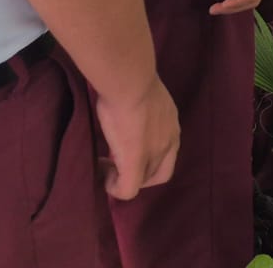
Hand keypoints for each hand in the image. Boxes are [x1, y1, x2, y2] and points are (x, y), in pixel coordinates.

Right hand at [94, 76, 179, 200]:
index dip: (148, 159)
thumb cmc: (131, 82)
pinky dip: (114, 188)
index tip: (125, 147)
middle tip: (113, 161)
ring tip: (104, 166)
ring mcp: (155, 153)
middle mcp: (169, 141)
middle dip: (135, 172)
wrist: (130, 82)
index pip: (167, 154)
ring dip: (123, 178)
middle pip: (156, 172)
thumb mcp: (144, 97)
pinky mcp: (136, 162)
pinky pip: (128, 190)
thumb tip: (127, 113)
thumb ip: (142, 110)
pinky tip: (101, 174)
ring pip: (142, 182)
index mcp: (171, 125)